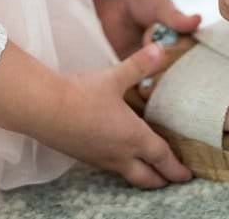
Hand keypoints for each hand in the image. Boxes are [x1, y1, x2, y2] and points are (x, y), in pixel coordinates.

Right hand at [0, 41, 189, 189]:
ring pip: (127, 175)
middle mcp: (119, 154)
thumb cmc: (80, 94)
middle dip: (163, 180)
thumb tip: (161, 48)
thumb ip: (140, 64)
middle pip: (147, 177)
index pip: (162, 158)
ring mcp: (100, 159)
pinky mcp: (83, 157)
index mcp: (134, 138)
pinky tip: (119, 157)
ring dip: (142, 176)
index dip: (177, 168)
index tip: (187, 175)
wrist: (42, 109)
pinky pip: (110, 168)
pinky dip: (122, 168)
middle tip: (174, 180)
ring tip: (151, 173)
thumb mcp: (114, 77)